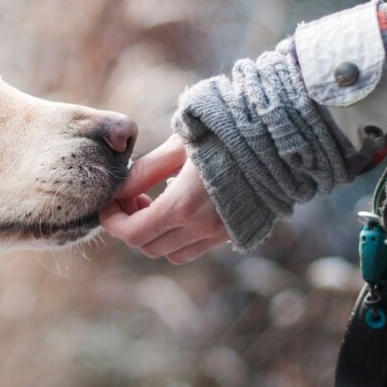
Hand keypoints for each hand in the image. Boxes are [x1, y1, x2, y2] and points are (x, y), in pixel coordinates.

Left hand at [100, 134, 228, 263]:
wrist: (279, 138)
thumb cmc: (225, 133)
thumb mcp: (177, 146)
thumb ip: (144, 171)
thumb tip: (118, 190)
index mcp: (183, 205)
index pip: (133, 233)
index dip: (112, 222)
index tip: (108, 204)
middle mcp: (202, 228)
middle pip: (148, 246)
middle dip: (131, 225)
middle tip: (131, 197)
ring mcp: (220, 234)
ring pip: (171, 253)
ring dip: (155, 234)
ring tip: (154, 202)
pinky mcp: (234, 232)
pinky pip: (195, 248)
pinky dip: (178, 237)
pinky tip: (181, 206)